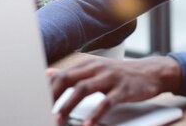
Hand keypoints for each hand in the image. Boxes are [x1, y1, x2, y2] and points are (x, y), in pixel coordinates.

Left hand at [47, 55, 180, 125]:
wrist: (152, 72)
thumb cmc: (121, 74)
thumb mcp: (96, 70)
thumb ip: (73, 73)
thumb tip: (48, 73)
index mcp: (88, 65)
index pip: (61, 75)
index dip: (46, 89)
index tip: (34, 102)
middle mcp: (97, 69)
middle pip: (69, 79)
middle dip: (52, 96)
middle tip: (40, 111)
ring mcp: (110, 78)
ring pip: (84, 89)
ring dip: (68, 105)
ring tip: (57, 119)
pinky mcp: (123, 89)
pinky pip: (107, 101)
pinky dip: (96, 113)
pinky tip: (88, 124)